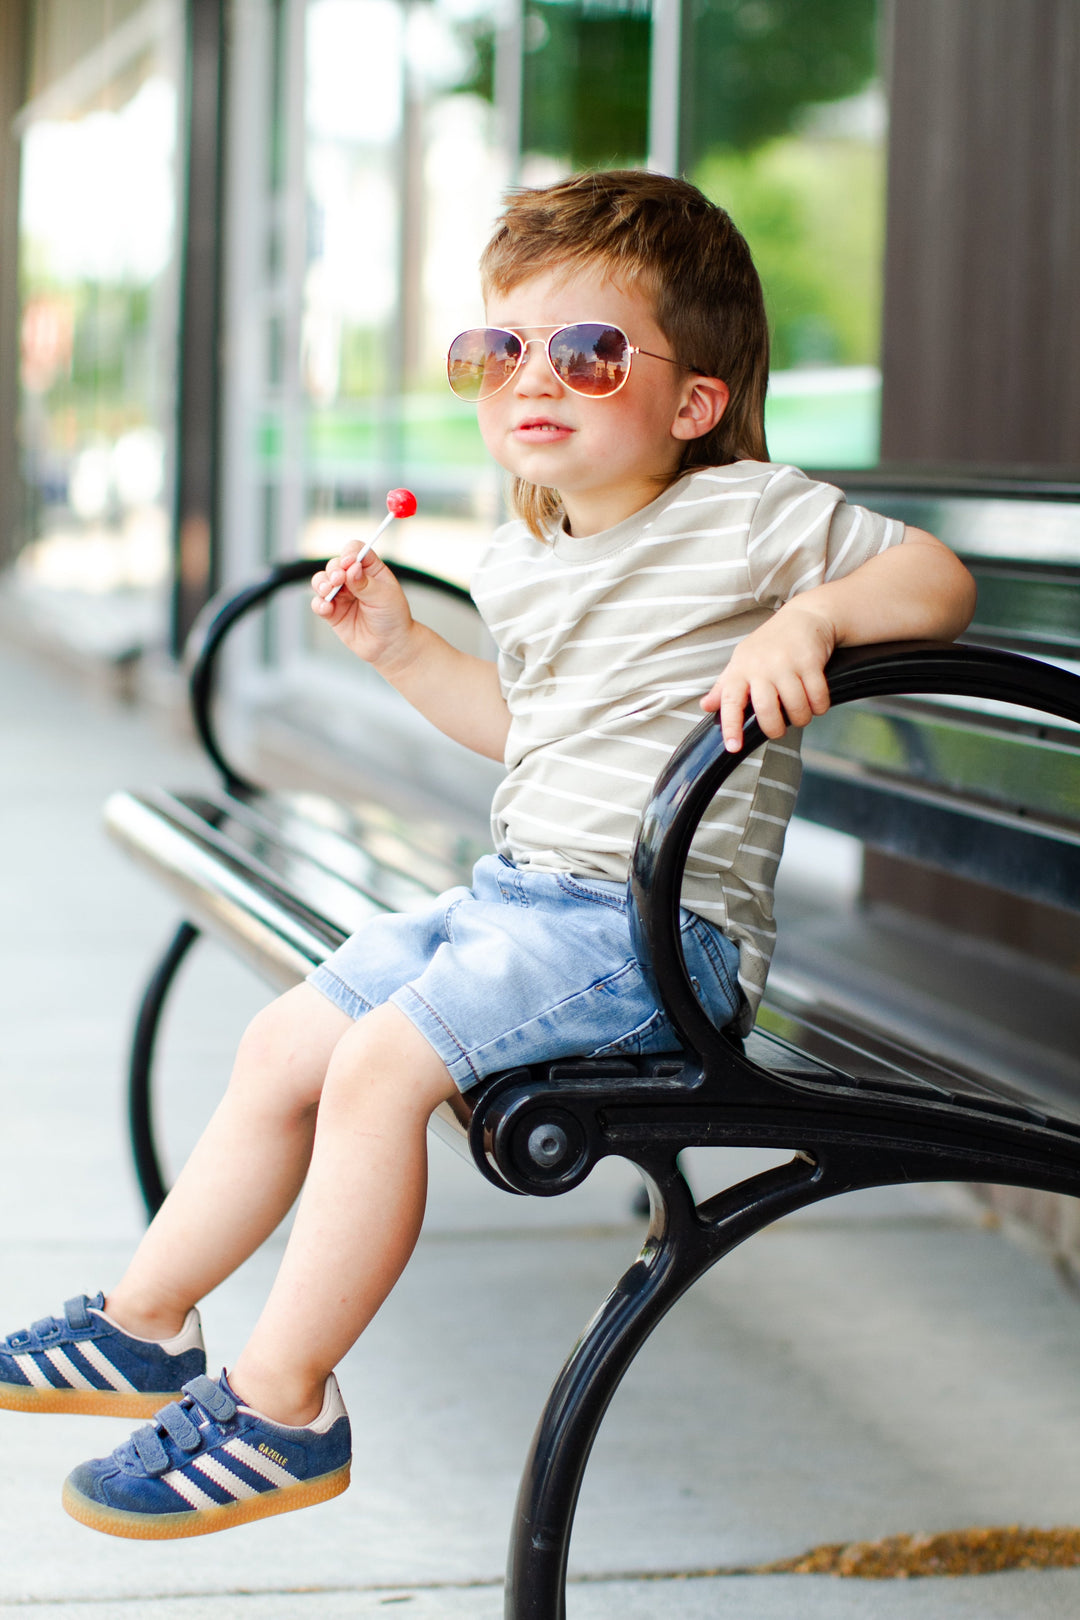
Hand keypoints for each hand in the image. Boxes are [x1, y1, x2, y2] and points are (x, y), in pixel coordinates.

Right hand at [310, 549, 416, 673]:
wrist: (390, 646)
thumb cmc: (393, 618)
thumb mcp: (385, 597)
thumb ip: (366, 583)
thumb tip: (351, 568)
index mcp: (370, 569)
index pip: (355, 551)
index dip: (349, 553)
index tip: (349, 563)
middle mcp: (353, 579)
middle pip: (335, 564)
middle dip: (333, 570)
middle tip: (338, 579)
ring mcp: (341, 595)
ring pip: (322, 581)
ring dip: (322, 584)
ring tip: (329, 591)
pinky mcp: (332, 612)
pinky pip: (318, 603)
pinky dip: (319, 604)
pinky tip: (327, 608)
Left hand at [700, 604, 835, 751]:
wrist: (804, 616)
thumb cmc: (769, 644)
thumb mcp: (742, 661)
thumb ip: (725, 687)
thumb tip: (705, 706)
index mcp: (740, 669)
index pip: (730, 702)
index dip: (731, 727)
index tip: (733, 747)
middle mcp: (761, 667)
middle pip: (767, 712)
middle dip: (776, 729)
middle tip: (780, 729)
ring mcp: (787, 664)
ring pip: (797, 708)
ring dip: (802, 718)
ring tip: (801, 713)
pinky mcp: (811, 662)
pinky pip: (818, 698)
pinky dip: (820, 707)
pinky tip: (816, 703)